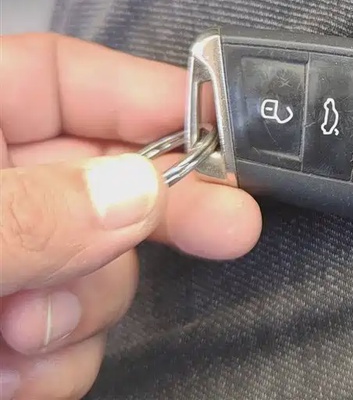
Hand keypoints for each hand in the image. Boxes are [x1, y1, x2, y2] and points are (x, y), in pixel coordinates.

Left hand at [0, 33, 261, 398]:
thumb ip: (33, 212)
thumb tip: (136, 193)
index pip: (59, 77)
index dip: (144, 91)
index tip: (222, 119)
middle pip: (104, 175)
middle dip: (163, 210)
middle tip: (235, 228)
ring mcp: (5, 261)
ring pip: (97, 265)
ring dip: (84, 308)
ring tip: (19, 337)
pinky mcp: (8, 326)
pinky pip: (69, 338)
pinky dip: (57, 364)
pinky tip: (11, 374)